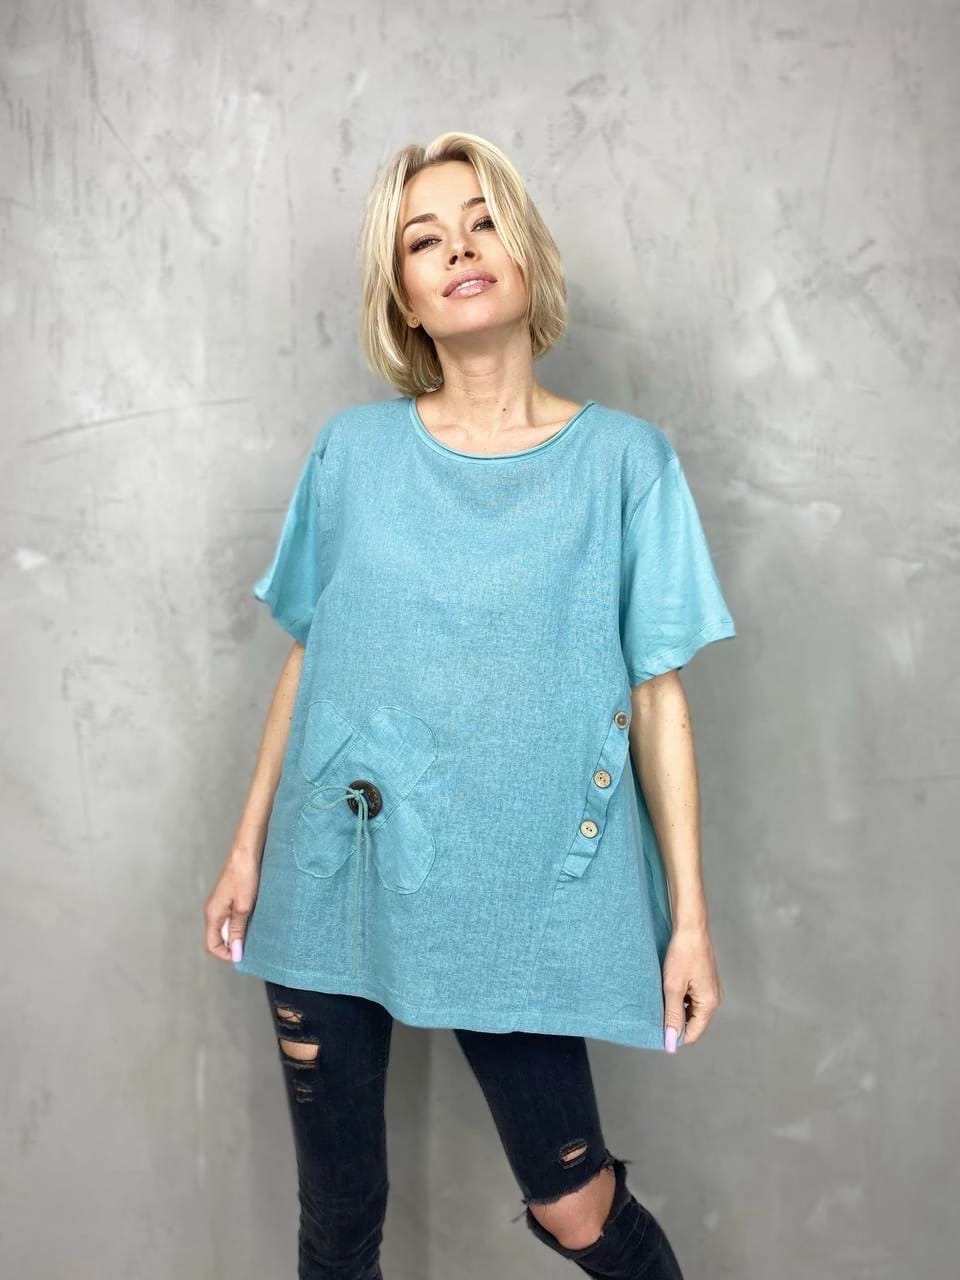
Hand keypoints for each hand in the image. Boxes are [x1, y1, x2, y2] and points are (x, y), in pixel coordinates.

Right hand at [204, 853, 259, 963]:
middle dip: (234, 945)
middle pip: (219, 938)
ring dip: (239, 933)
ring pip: (227, 928)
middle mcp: (213, 911)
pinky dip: (242, 922)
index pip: (212, 945)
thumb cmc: (244, 875)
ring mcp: (220, 904)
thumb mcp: (243, 906)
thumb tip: (235, 953)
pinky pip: (232, 917)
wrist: (246, 850)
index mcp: (212, 914)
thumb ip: (238, 930)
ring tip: (256, 932)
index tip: (243, 954)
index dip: (226, 954)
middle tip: (253, 944)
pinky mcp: (229, 898)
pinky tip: (255, 919)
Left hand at [662, 923, 722, 1049]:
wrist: (691, 927)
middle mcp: (714, 999)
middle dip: (675, 1021)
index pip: (693, 1034)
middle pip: (693, 1023)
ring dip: (677, 1008)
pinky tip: (668, 988)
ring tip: (662, 996)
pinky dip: (680, 998)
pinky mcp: (705, 981)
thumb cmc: (683, 954)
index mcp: (709, 1004)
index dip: (675, 1035)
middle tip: (657, 1010)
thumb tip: (672, 1041)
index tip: (657, 1029)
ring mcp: (710, 990)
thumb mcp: (673, 987)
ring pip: (691, 1010)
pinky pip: (692, 998)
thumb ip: (672, 1016)